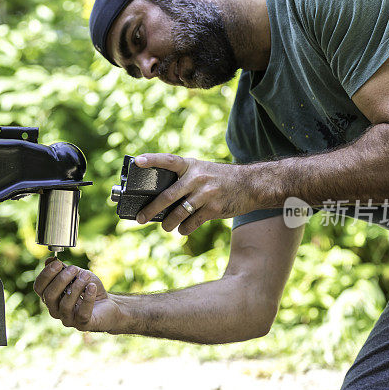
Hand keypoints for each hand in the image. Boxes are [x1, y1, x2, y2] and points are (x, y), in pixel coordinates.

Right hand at [33, 258, 122, 331]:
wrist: (109, 304)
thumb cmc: (90, 289)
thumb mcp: (78, 275)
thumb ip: (63, 269)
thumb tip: (49, 260)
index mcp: (51, 297)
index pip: (39, 288)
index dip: (46, 275)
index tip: (57, 263)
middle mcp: (55, 310)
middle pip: (49, 296)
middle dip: (61, 280)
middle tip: (74, 269)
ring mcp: (68, 319)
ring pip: (65, 305)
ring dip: (76, 287)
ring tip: (86, 276)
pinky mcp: (83, 324)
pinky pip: (82, 313)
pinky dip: (88, 298)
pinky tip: (92, 287)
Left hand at [134, 153, 252, 234]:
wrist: (251, 185)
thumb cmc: (220, 179)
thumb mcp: (202, 170)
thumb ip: (183, 179)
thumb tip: (159, 201)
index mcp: (191, 165)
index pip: (168, 160)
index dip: (152, 160)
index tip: (137, 162)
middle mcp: (197, 178)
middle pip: (167, 196)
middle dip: (151, 210)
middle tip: (140, 218)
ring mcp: (206, 194)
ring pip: (178, 213)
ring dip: (168, 224)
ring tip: (165, 227)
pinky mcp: (214, 209)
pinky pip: (192, 223)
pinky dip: (184, 229)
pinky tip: (182, 229)